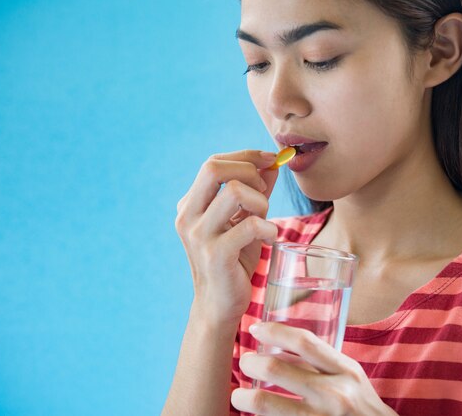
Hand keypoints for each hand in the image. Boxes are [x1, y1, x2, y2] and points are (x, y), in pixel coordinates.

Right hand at [175, 150, 278, 324]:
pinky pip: (249, 225)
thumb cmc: (233, 261)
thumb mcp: (244, 220)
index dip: (246, 157)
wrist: (219, 305)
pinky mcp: (216, 255)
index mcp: (190, 204)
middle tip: (264, 194)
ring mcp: (199, 236)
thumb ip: (256, 192)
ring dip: (261, 202)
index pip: (214, 162)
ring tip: (265, 221)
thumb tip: (273, 164)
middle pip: (214, 168)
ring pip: (235, 192)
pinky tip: (269, 238)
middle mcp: (188, 216)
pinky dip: (268, 227)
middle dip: (249, 171)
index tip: (272, 161)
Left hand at [231, 322, 398, 415]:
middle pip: (275, 368)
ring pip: (264, 401)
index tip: (255, 328)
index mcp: (344, 371)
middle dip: (250, 363)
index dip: (274, 331)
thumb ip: (320, 361)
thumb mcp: (348, 377)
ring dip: (243, 396)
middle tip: (245, 363)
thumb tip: (278, 345)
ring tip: (239, 395)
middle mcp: (333, 394)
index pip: (304, 342)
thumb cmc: (359, 405)